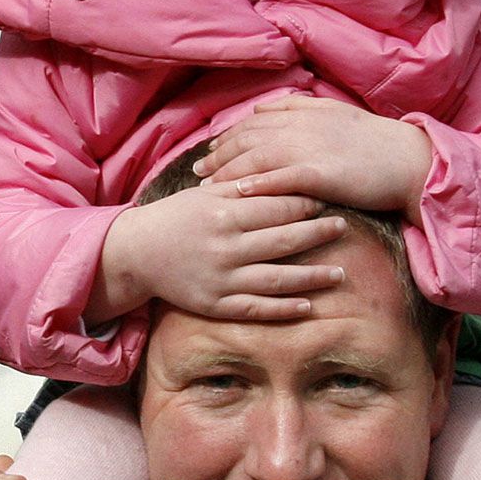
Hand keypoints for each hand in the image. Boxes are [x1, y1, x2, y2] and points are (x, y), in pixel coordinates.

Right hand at [92, 180, 347, 323]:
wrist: (136, 253)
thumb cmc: (175, 217)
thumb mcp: (204, 193)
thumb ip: (241, 185)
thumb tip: (279, 171)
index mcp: (224, 214)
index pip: (276, 208)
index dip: (305, 204)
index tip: (327, 200)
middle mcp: (226, 247)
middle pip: (284, 241)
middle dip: (318, 234)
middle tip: (344, 227)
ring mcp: (222, 279)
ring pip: (277, 279)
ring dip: (312, 277)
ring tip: (340, 273)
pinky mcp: (215, 305)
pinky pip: (256, 308)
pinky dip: (283, 308)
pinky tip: (308, 305)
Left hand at [195, 96, 432, 216]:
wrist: (409, 160)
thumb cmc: (376, 143)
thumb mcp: (336, 114)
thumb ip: (302, 108)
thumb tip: (266, 109)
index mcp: (305, 111)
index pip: (255, 121)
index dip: (229, 136)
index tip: (212, 149)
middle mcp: (301, 125)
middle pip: (247, 137)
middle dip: (219, 153)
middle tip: (198, 171)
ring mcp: (308, 147)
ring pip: (255, 156)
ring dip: (227, 170)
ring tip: (207, 185)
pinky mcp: (318, 172)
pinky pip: (279, 177)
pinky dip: (255, 183)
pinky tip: (237, 192)